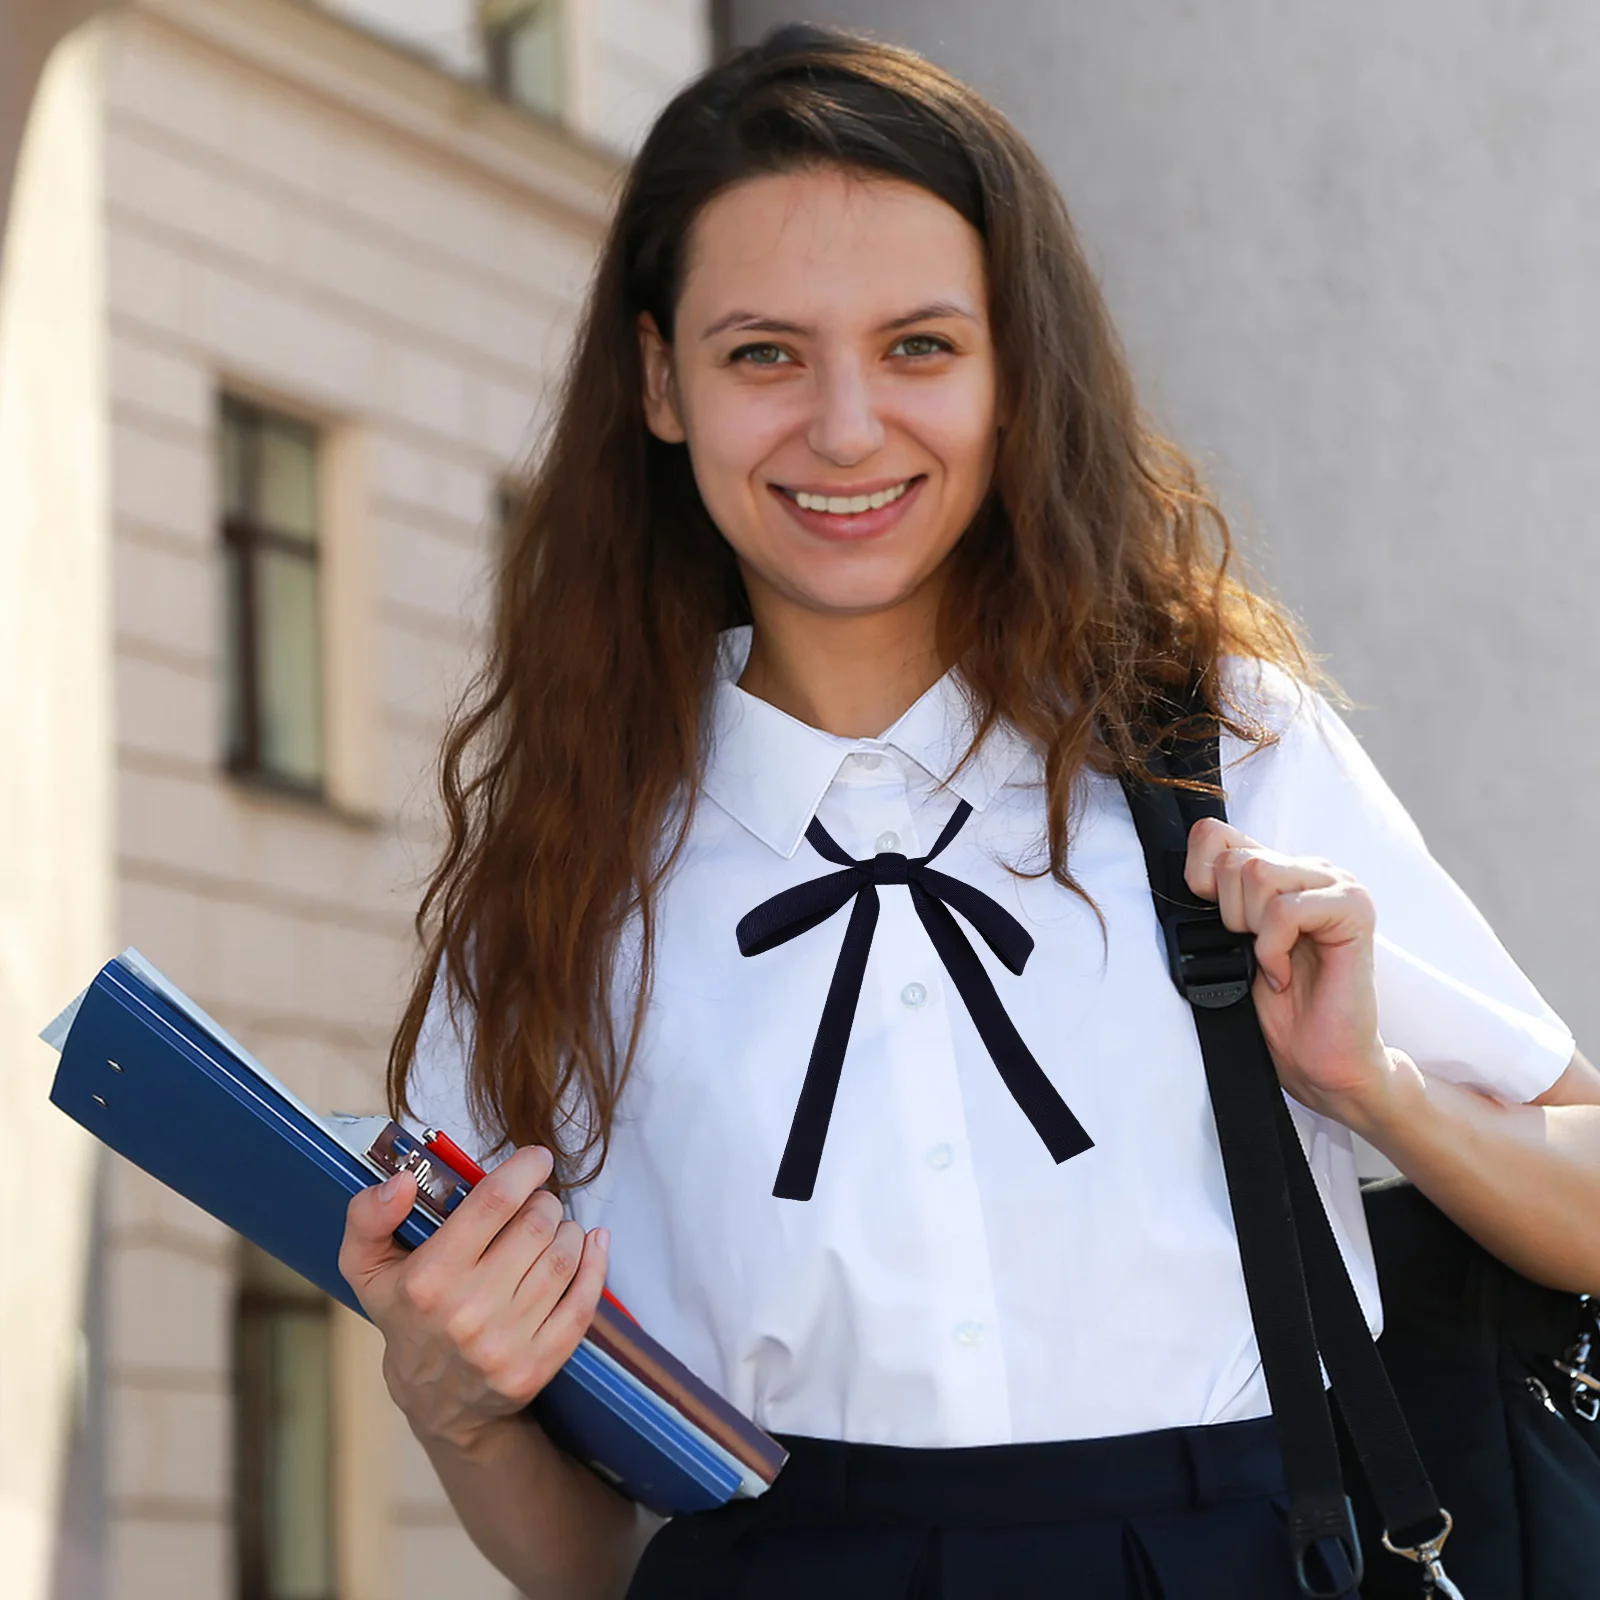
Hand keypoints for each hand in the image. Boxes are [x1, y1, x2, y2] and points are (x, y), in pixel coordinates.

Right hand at [338, 1145, 608, 1456]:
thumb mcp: (366, 1267)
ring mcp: (506, 1343)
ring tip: (555, 1228)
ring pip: (563, 1258)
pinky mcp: (538, 1365)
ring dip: (568, 1230)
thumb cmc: (406, 1316)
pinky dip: (595, 1264)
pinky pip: (583, 1303)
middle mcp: (468, 1312)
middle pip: (536, 1226)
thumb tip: (404, 1180)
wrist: (436, 1403)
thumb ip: (369, 1215)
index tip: (537, 1158)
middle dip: (544, 1203)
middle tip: (537, 1204)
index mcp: (428, 1280)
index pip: (493, 1203)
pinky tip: (592, 1244)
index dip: (524, 1170)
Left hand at [1184, 817, 1399, 1127]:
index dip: (1200, 878)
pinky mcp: (1354, 908)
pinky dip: (1273, 949)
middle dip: (1229, 916)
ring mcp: (1335, 884)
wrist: (1318, 1059)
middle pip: (1234, 859)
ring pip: (1258, 873)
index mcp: (1276, 870)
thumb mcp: (1225, 944)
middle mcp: (1307, 868)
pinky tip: (1284, 974)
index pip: (1214, 834)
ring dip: (1253, 930)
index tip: (1217, 925)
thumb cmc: (1274, 1009)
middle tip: (1253, 954)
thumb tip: (1188, 872)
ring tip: (1272, 962)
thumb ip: (1215, 899)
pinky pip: (1285, 909)